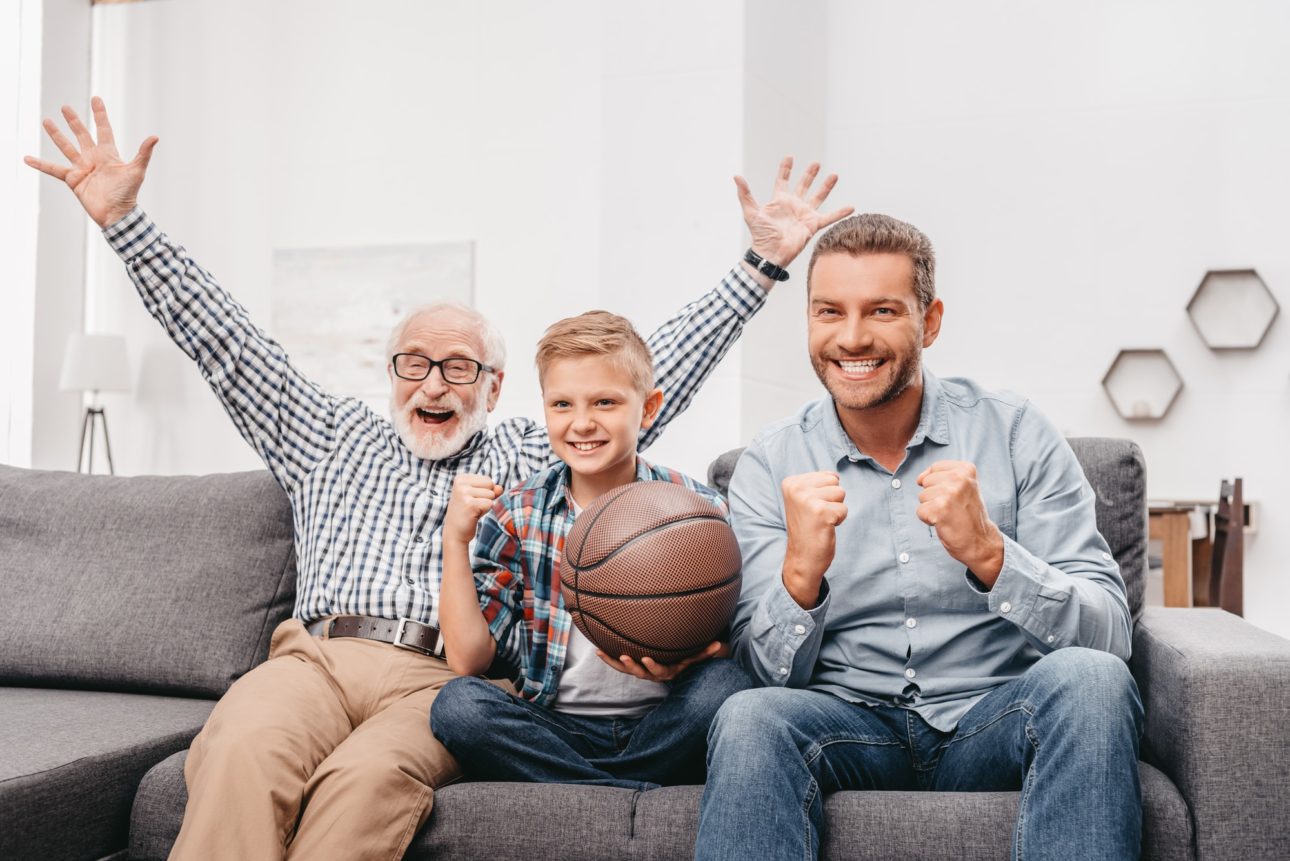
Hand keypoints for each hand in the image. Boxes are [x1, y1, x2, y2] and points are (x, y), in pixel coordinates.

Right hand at [24, 96, 157, 228]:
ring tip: (46, 121)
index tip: (96, 99)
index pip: (104, 129)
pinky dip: (40, 164)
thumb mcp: (136, 171)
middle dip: (74, 121)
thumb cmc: (128, 193)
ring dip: (56, 135)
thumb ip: (143, 153)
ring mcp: (82, 168)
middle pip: (82, 135)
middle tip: (65, 107)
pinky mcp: (73, 179)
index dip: (99, 114)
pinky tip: (27, 158)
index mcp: (109, 154)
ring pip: (66, 147)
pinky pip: (53, 169)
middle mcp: (94, 158)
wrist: (116, 214)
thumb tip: (155, 137)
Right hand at [444, 474, 502, 545]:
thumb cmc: (468, 513)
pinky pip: (490, 504)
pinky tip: (473, 515)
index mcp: (461, 478)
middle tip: (473, 506)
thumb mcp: (479, 497)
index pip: (487, 479)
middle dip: (486, 497)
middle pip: (490, 484)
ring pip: (491, 494)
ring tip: (473, 511)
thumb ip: (491, 489)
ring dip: (485, 505)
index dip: (484, 492)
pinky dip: (485, 511)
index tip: (472, 500)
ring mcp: (464, 493)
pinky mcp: (470, 504)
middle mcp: (460, 483)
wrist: (454, 533)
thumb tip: (500, 488)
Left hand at [595, 641, 727, 681]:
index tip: (647, 659)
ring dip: (614, 662)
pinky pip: (618, 665)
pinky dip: (608, 659)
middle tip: (623, 656)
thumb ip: (705, 652)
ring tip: (601, 653)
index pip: (659, 671)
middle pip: (640, 673)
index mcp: (666, 671)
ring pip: (626, 670)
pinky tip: (597, 650)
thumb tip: (720, 645)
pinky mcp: (632, 666)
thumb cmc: (684, 661)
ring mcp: (641, 671)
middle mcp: (652, 674)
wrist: (673, 670)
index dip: (652, 666)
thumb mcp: (694, 658)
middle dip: (631, 665)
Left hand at [734, 156, 854, 268]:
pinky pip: (829, 217)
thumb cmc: (760, 235)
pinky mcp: (812, 225)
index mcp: (779, 200)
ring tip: (834, 175)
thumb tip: (736, 176)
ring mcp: (804, 214)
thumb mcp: (751, 212)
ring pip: (818, 197)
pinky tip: (851, 207)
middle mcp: (794, 205)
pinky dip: (840, 212)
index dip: (786, 169)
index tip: (789, 157)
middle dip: (809, 174)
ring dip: (826, 187)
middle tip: (816, 163)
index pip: (783, 180)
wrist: (770, 253)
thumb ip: (745, 194)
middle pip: (803, 185)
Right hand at [781, 471, 846, 607]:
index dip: (825, 494)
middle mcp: (796, 488)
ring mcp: (807, 499)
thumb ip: (817, 484)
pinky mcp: (821, 512)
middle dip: (832, 500)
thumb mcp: (805, 499)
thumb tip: (835, 475)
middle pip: (835, 482)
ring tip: (820, 521)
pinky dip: (838, 520)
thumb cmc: (808, 528)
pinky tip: (824, 528)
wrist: (802, 558)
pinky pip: (844, 509)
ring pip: (841, 494)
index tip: (811, 509)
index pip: (827, 475)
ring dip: (835, 509)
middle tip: (817, 516)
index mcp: (791, 482)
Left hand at [916, 461, 1004, 585]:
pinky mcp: (940, 509)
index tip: (954, 495)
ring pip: (922, 497)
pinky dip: (928, 520)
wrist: (980, 540)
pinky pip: (920, 511)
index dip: (938, 484)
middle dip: (934, 496)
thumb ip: (943, 475)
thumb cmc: (968, 514)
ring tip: (950, 515)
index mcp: (966, 469)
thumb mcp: (964, 486)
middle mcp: (959, 478)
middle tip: (953, 507)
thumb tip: (919, 479)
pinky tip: (944, 523)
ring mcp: (950, 493)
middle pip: (926, 482)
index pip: (935, 468)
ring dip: (931, 508)